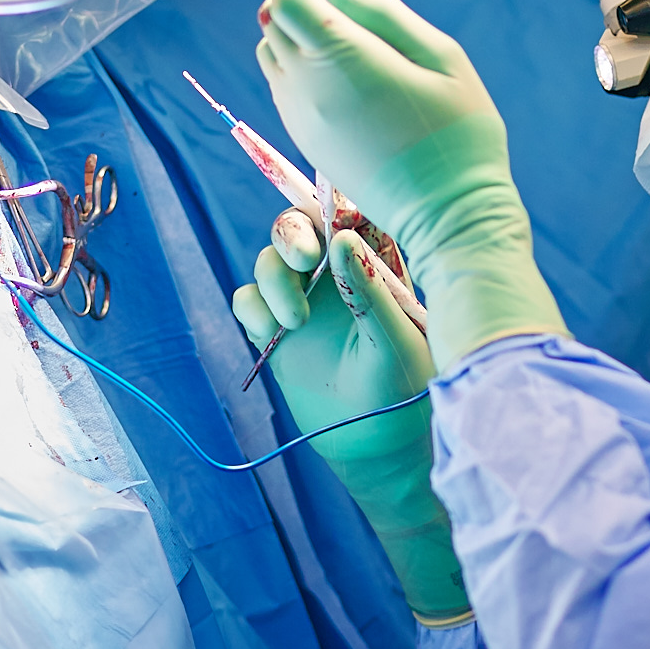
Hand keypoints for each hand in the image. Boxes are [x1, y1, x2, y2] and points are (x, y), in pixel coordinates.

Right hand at [233, 207, 431, 440]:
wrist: (376, 446)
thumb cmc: (403, 388)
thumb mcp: (394, 339)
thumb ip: (368, 290)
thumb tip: (341, 240)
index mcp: (373, 265)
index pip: (346, 214)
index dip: (328, 203)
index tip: (324, 220)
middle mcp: (335, 275)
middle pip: (297, 226)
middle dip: (290, 233)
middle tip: (301, 260)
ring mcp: (302, 300)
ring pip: (268, 261)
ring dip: (274, 281)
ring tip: (296, 323)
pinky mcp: (273, 330)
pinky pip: (246, 299)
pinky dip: (251, 308)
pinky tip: (273, 334)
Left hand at [256, 0, 566, 368]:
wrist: (448, 214)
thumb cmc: (459, 134)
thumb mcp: (439, 56)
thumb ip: (381, 11)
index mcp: (342, 62)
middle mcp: (307, 89)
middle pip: (275, 17)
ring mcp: (299, 116)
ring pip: (272, 49)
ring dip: (296, 26)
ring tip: (347, 31)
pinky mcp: (302, 137)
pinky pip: (282, 80)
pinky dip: (299, 58)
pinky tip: (344, 67)